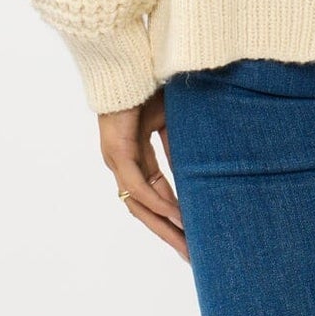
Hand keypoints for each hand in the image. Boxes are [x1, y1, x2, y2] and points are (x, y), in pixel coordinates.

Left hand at [98, 86, 188, 260]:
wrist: (131, 58)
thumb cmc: (150, 82)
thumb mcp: (171, 121)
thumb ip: (178, 148)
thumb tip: (196, 172)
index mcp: (135, 155)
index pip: (155, 195)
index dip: (173, 217)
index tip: (193, 237)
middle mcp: (122, 162)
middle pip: (145, 209)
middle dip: (169, 233)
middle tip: (191, 257)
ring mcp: (117, 158)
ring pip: (140, 204)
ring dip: (164, 226)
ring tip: (186, 245)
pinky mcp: (118, 149)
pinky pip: (139, 183)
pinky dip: (158, 201)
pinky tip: (176, 214)